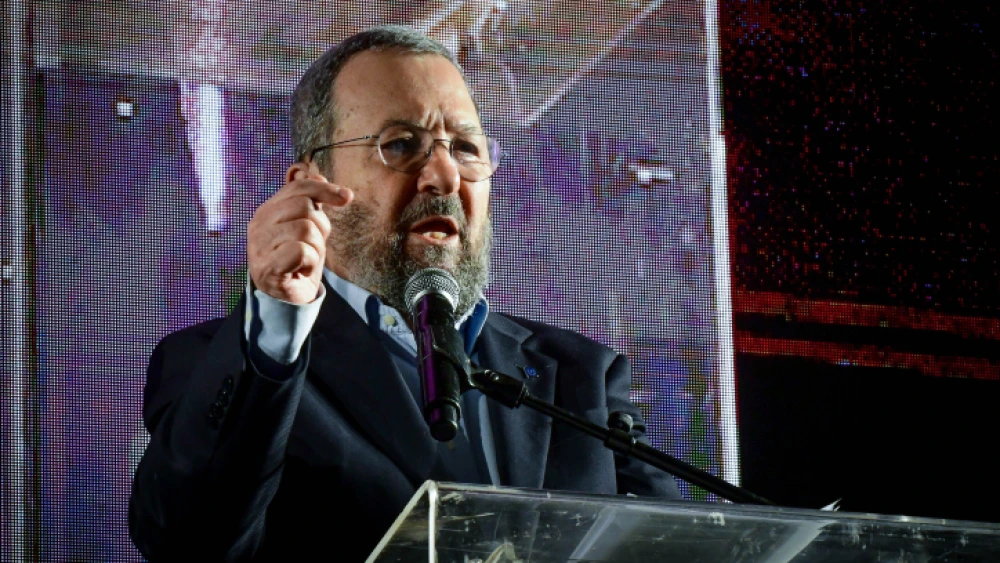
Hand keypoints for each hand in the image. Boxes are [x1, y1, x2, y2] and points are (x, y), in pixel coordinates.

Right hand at [247, 163, 352, 303]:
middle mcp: (259, 224)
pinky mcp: (267, 267)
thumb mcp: (307, 225)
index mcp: (267, 210)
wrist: (288, 297)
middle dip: (321, 227)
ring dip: (317, 248)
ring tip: (307, 259)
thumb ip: (309, 200)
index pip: (298, 187)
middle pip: (305, 207)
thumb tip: (316, 173)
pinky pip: (301, 251)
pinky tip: (303, 269)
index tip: (347, 197)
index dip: (325, 189)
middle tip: (315, 245)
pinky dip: (311, 262)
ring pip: (306, 229)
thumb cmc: (298, 259)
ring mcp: (259, 246)